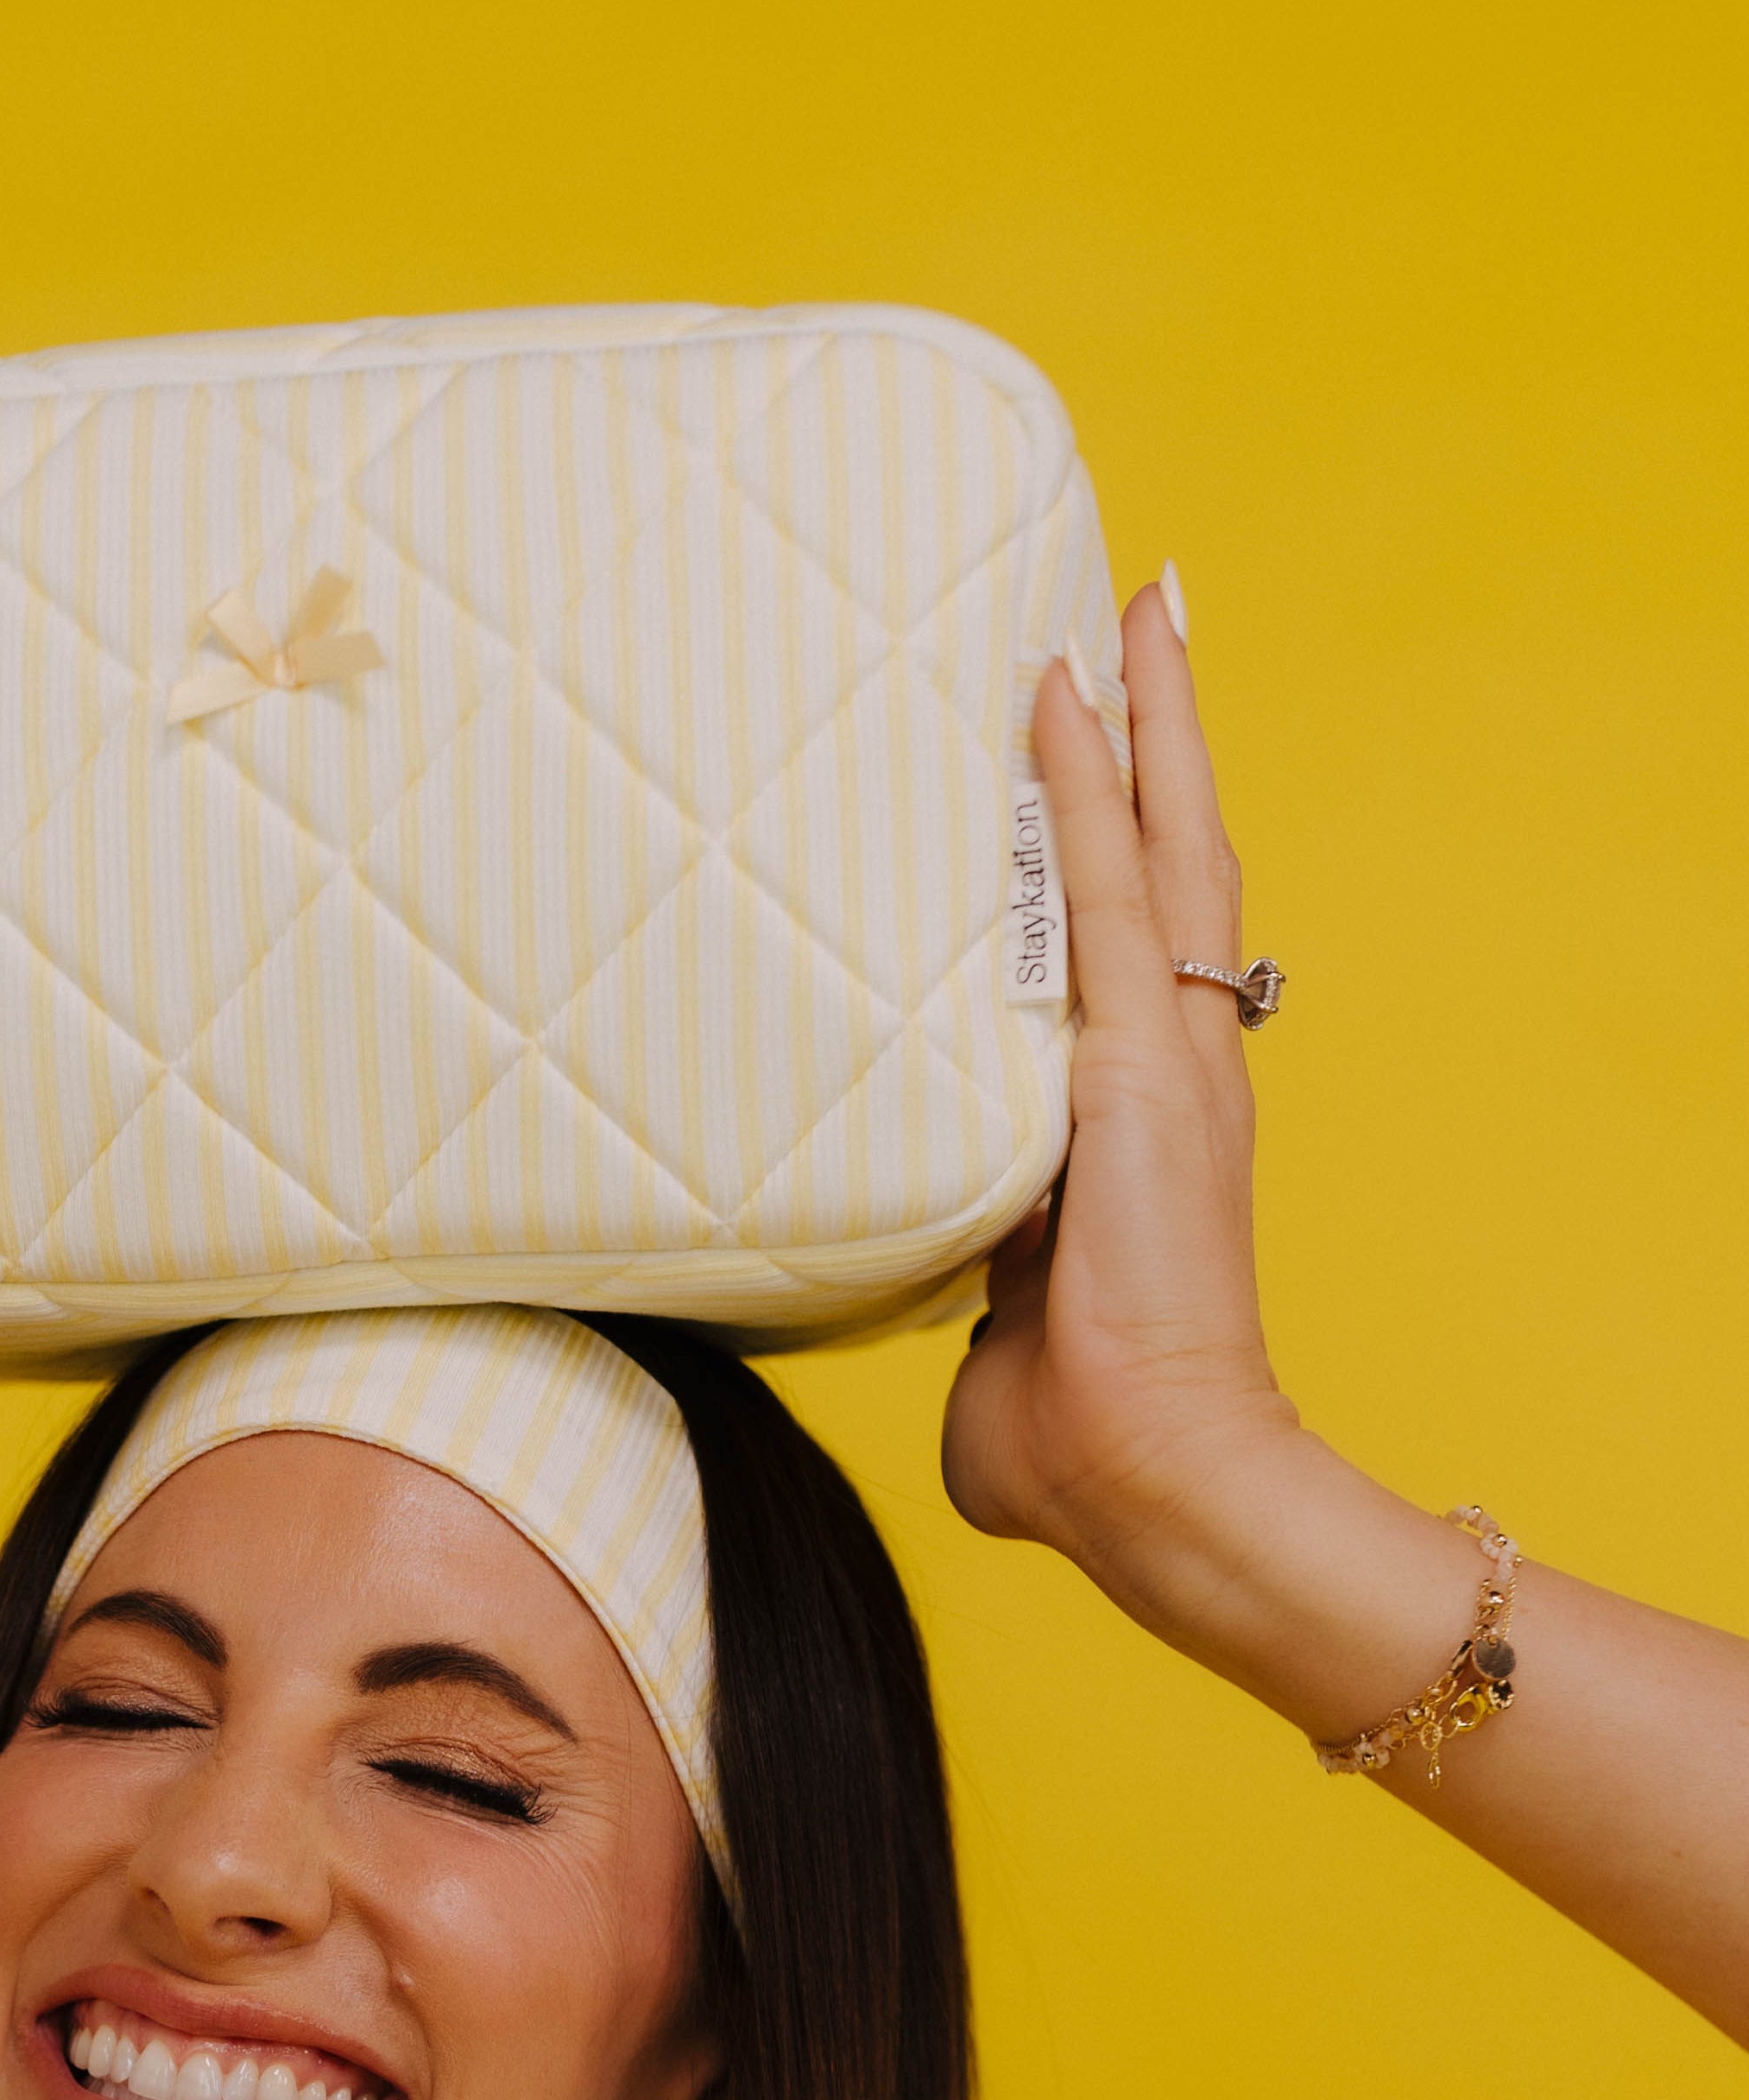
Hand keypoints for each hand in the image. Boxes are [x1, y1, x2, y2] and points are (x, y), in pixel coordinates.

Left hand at [940, 584, 1300, 1610]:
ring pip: (1158, 847)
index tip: (1110, 754)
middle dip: (1160, 740)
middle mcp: (1172, 1071)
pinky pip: (1103, 890)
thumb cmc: (1074, 1448)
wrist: (1147, 1478)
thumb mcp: (1001, 1338)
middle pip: (1173, 865)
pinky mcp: (1141, 1065)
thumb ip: (975, 1293)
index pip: (1134, 956)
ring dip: (1142, 722)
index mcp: (1142, 1129)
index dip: (1129, 849)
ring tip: (1129, 609)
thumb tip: (938, 1303)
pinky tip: (1060, 692)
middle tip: (1140, 619)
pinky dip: (1087, 785)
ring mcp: (1166, 1058)